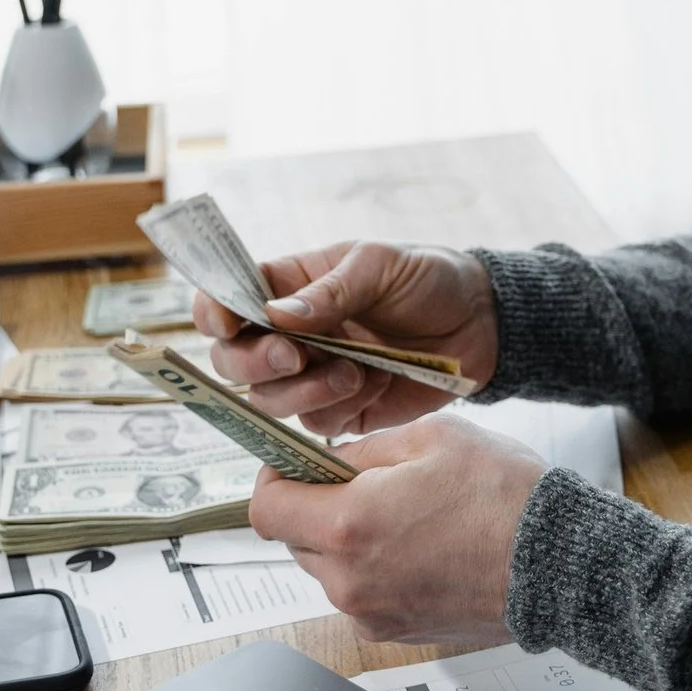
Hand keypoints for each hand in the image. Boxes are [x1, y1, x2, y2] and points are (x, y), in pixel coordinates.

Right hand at [193, 239, 498, 436]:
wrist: (479, 323)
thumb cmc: (427, 278)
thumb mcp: (380, 265)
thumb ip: (331, 290)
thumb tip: (275, 315)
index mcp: (287, 286)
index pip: (226, 299)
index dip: (213, 313)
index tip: (228, 323)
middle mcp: (288, 334)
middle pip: (233, 360)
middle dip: (255, 362)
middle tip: (295, 355)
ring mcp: (311, 375)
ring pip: (268, 399)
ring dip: (303, 390)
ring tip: (353, 370)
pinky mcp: (340, 410)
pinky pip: (315, 425)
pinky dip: (338, 408)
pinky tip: (373, 382)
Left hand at [249, 414, 545, 643]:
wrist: (558, 564)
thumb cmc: (506, 499)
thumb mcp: (433, 437)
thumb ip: (364, 446)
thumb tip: (331, 458)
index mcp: (349, 524)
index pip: (266, 508)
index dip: (275, 478)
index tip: (293, 465)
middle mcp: (350, 580)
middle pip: (297, 539)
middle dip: (319, 506)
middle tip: (366, 483)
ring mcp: (373, 613)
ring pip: (331, 569)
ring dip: (350, 540)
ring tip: (409, 516)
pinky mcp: (398, 633)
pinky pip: (364, 594)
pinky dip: (378, 570)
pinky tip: (424, 547)